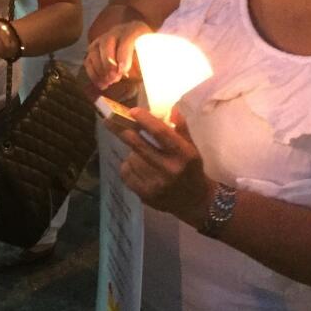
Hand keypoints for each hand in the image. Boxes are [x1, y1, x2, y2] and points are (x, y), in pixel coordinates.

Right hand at [84, 20, 152, 88]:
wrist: (140, 46)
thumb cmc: (148, 53)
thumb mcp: (153, 55)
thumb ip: (149, 63)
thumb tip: (144, 76)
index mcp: (135, 29)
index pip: (127, 39)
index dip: (123, 54)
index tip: (123, 71)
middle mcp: (117, 31)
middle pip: (107, 42)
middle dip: (108, 62)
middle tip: (114, 78)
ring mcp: (103, 39)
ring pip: (94, 50)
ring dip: (99, 69)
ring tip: (108, 83)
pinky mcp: (95, 49)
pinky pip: (88, 60)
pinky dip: (93, 73)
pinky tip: (101, 84)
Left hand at [109, 108, 213, 227]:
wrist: (195, 201)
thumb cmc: (191, 169)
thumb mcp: (192, 148)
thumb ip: (181, 129)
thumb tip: (172, 109)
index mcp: (184, 155)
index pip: (161, 133)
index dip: (145, 120)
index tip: (133, 111)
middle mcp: (170, 170)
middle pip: (140, 147)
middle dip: (126, 133)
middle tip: (115, 123)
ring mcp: (156, 184)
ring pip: (132, 159)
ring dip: (131, 152)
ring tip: (139, 153)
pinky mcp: (146, 195)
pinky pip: (126, 173)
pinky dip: (127, 166)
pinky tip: (135, 166)